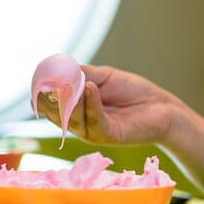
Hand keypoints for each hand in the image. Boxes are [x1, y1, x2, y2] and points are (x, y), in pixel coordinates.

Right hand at [33, 65, 175, 145]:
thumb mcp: (103, 77)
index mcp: (74, 108)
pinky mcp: (107, 137)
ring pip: (72, 118)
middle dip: (52, 96)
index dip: (42, 91)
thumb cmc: (133, 92)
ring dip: (72, 98)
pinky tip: (91, 88)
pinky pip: (93, 121)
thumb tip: (56, 67)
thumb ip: (80, 74)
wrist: (162, 107)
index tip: (42, 76)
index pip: (48, 103)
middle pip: (55, 112)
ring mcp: (91, 131)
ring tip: (78, 81)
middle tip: (55, 80)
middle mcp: (78, 122)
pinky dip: (90, 103)